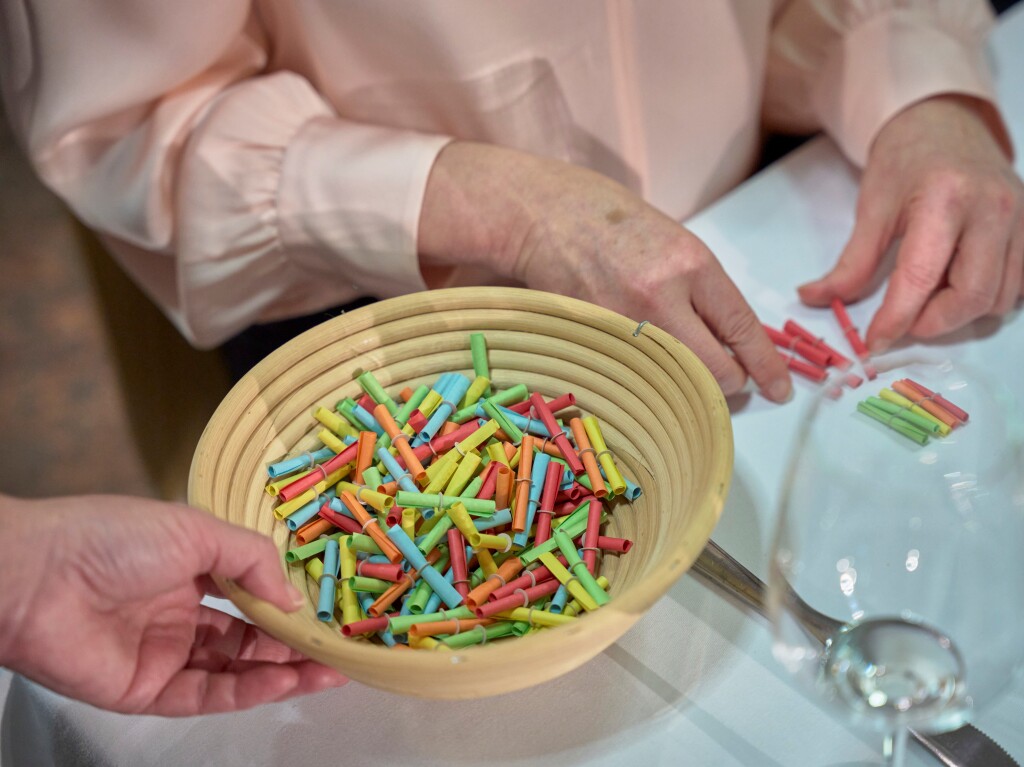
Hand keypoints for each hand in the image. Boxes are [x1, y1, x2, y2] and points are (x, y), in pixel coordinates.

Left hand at [0, 494, 346, 715]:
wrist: (34, 576)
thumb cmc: (111, 538)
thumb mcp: (196, 531)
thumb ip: (252, 560)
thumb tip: (294, 598)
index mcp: (186, 567)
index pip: (248, 590)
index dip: (286, 601)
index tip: (326, 607)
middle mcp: (178, 611)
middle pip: (247, 635)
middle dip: (293, 642)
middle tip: (337, 647)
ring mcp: (163, 652)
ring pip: (234, 668)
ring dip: (281, 670)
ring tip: (327, 668)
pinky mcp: (146, 690)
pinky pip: (206, 693)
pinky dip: (248, 690)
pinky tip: (284, 680)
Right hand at [419, 141, 791, 401]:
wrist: (543, 214)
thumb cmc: (610, 221)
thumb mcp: (673, 242)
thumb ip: (703, 289)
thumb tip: (732, 338)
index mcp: (692, 264)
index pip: (742, 329)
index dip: (766, 366)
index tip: (780, 389)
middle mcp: (662, 296)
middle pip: (717, 371)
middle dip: (731, 383)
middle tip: (729, 381)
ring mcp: (625, 323)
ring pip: (677, 383)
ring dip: (689, 387)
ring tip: (685, 373)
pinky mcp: (595, 339)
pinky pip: (638, 379)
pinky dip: (650, 382)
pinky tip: (646, 368)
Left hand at [799, 95, 1023, 351]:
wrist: (942, 124)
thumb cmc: (905, 163)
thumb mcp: (871, 210)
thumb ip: (850, 264)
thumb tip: (813, 298)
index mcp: (944, 198)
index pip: (922, 277)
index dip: (897, 319)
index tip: (874, 342)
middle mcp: (992, 207)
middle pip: (973, 295)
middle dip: (934, 322)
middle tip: (904, 321)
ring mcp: (1021, 216)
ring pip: (1001, 297)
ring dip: (962, 314)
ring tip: (930, 295)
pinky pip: (1020, 285)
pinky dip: (988, 299)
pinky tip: (958, 284)